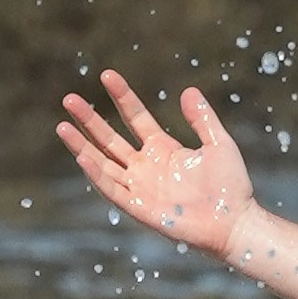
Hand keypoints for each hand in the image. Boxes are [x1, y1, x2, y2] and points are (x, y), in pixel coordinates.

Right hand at [56, 70, 257, 255]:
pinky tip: (82, 156)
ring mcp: (140, 187)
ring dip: (82, 146)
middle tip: (69, 99)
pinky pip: (112, 189)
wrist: (235, 223)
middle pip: (110, 138)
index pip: (135, 117)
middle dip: (89, 119)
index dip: (122, 96)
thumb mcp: (219, 144)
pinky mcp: (139, 208)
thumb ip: (202, 119)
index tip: (106, 75)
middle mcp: (146, 166)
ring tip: (62, 126)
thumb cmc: (230, 187)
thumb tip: (188, 90)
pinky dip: (97, 174)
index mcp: (163, 149)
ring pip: (103, 162)